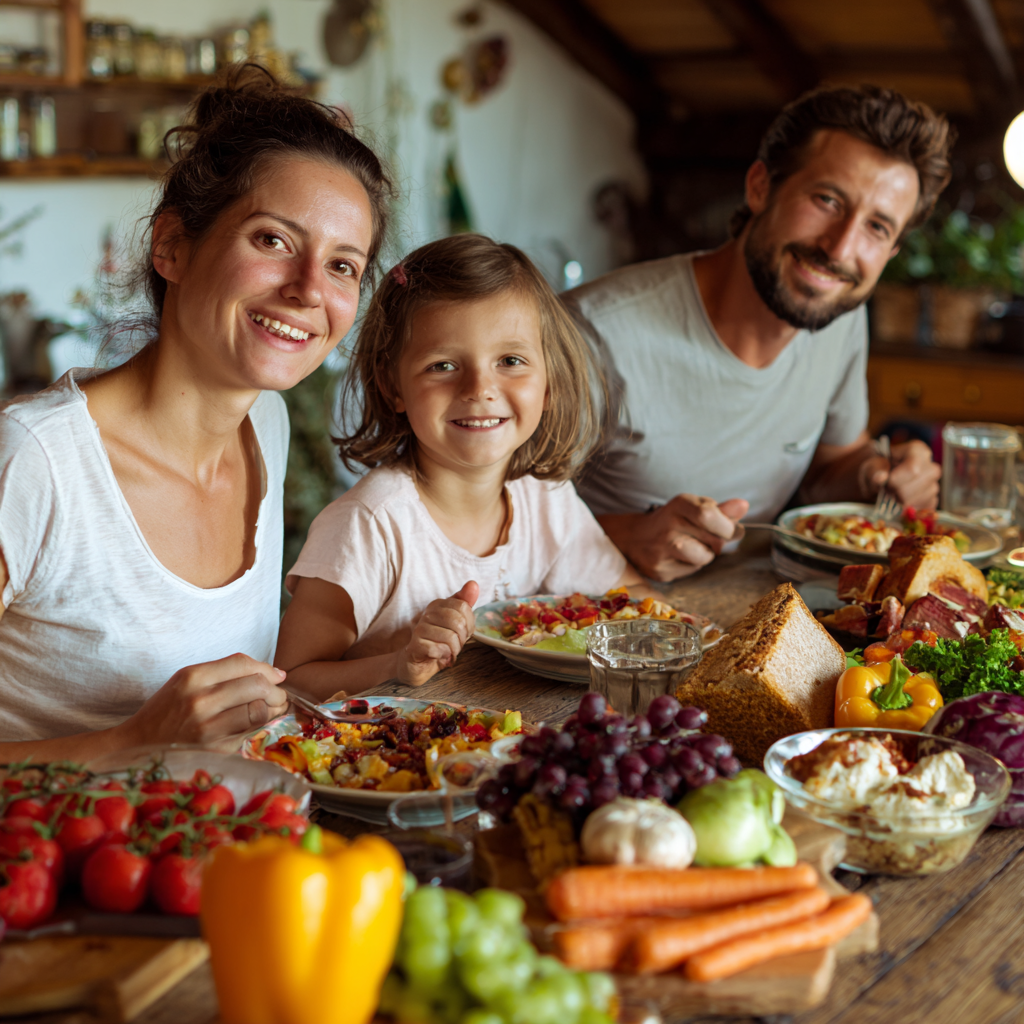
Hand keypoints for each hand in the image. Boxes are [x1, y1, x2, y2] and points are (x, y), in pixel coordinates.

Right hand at [118, 654, 287, 746]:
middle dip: (276, 689)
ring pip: (259, 711)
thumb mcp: (187, 681)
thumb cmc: (167, 710)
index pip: (243, 663)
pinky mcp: (215, 751)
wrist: (138, 746)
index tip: (277, 675)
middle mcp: (200, 702)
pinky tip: (258, 724)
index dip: (267, 668)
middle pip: (257, 686)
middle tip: (278, 694)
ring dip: (274, 709)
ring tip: (273, 708)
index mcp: (192, 678)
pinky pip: (251, 733)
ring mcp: (208, 729)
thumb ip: (225, 672)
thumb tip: (273, 673)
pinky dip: (262, 726)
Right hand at [397, 581, 478, 686]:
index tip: (462, 634)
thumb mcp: (456, 623)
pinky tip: (440, 657)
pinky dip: (444, 656)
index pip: (463, 607)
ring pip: (450, 637)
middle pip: (458, 622)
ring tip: (447, 652)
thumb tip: (473, 584)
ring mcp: (419, 629)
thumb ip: (464, 603)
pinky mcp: (415, 646)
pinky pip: (438, 649)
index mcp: (438, 605)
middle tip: (455, 645)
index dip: (469, 624)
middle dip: (462, 638)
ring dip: (453, 650)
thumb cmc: (438, 642)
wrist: (417, 663)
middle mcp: (427, 614)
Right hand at [602, 495, 748, 581]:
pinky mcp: (660, 570)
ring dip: (705, 555)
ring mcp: (661, 550)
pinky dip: (691, 565)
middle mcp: (668, 526)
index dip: (727, 526)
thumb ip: (720, 510)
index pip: (709, 515)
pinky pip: (691, 571)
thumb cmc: (673, 521)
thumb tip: (744, 506)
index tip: (731, 529)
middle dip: (719, 541)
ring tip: (691, 546)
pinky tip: (678, 557)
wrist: (633, 538)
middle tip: (707, 537)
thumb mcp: (693, 508)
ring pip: (704, 558)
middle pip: (713, 539)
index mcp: (678, 504)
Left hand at [859, 440, 940, 509]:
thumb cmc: (877, 468)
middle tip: (887, 489)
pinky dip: (909, 508)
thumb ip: (874, 470)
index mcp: (917, 450)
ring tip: (893, 493)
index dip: (896, 480)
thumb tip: (880, 477)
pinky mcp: (932, 499)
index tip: (885, 482)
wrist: (880, 479)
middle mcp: (931, 466)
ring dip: (902, 501)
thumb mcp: (871, 465)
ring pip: (921, 498)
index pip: (913, 469)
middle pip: (918, 485)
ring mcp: (934, 483)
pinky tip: (900, 501)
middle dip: (898, 492)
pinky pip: (923, 507)